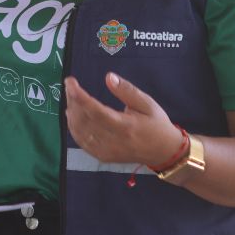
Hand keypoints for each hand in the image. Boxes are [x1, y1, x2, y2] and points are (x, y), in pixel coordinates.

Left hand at [64, 72, 183, 167]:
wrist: (164, 152)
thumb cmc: (156, 124)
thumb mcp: (147, 103)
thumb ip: (127, 91)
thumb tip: (108, 77)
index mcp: (125, 126)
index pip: (96, 111)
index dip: (79, 96)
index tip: (70, 82)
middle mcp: (113, 141)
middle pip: (84, 120)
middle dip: (73, 101)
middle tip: (70, 86)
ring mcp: (107, 151)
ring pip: (80, 132)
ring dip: (72, 113)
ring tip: (70, 97)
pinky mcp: (103, 157)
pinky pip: (82, 143)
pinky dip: (74, 128)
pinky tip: (73, 115)